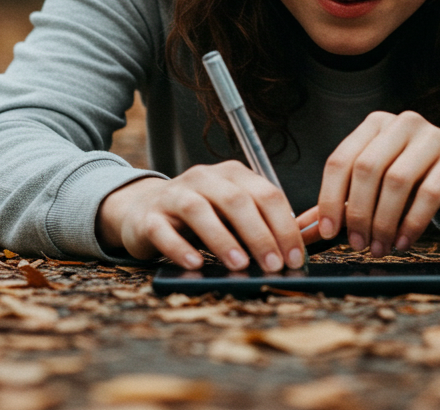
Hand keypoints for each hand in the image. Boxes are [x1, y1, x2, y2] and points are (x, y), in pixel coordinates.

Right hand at [96, 161, 305, 271]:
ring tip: (239, 265)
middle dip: (259, 235)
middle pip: (236, 200)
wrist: (144, 211)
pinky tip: (195, 263)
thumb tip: (290, 256)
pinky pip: (162, 230)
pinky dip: (180, 248)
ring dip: (222, 239)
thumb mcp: (232, 215)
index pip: (266, 195)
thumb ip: (258, 227)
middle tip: (273, 265)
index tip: (295, 257)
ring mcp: (174, 195)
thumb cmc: (201, 218)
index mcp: (232, 175)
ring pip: (198, 210)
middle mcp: (204, 178)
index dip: (284, 227)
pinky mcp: (149, 217)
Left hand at [314, 111, 439, 256]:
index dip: (329, 198)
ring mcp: (432, 136)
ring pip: (397, 181)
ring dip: (384, 221)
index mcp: (374, 126)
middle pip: (367, 169)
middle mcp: (401, 123)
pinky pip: (430, 192)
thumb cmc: (418, 178)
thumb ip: (342, 204)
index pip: (340, 160)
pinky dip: (413, 222)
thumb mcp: (378, 186)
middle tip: (358, 245)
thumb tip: (303, 231)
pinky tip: (404, 242)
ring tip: (380, 248)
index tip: (327, 233)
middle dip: (358, 213)